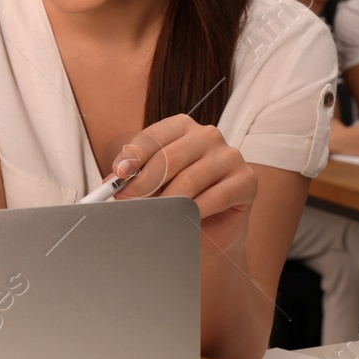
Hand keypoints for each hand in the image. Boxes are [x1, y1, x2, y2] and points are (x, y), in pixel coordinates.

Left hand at [106, 115, 255, 248]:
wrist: (210, 231)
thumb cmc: (178, 202)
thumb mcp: (152, 186)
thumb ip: (134, 178)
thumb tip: (111, 181)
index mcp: (182, 127)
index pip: (153, 137)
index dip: (133, 156)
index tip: (118, 175)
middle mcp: (208, 135)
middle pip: (169, 157)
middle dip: (144, 184)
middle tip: (129, 203)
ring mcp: (230, 155)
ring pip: (190, 179)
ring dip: (168, 202)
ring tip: (154, 217)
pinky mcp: (247, 180)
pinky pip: (216, 196)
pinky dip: (195, 211)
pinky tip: (184, 220)